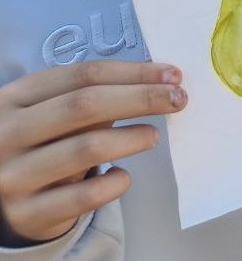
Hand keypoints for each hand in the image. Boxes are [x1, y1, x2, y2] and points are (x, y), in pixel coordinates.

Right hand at [0, 61, 186, 246]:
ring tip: (153, 136)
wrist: (1, 195)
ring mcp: (14, 175)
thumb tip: (162, 82)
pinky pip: (83, 197)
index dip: (134, 72)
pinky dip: (113, 185)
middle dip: (141, 98)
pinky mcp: (26, 213)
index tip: (172, 75)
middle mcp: (9, 133)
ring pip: (86, 148)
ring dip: (132, 138)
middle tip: (178, 99)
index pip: (84, 74)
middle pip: (85, 105)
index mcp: (16, 96)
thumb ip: (94, 96)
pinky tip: (123, 177)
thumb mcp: (52, 110)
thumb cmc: (41, 140)